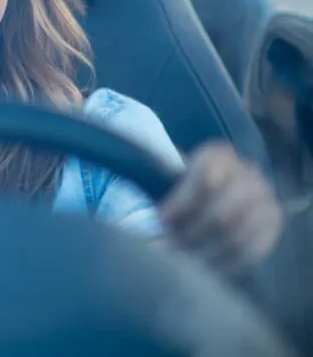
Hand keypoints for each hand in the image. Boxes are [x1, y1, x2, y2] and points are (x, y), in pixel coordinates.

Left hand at [159, 141, 283, 276]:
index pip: (206, 179)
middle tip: (168, 249)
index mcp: (218, 155)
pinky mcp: (273, 224)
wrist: (214, 194)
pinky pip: (252, 252)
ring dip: (205, 254)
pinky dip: (225, 265)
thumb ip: (156, 184)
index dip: (181, 203)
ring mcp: (265, 199)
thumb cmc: (182, 187)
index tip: (161, 221)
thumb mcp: (166, 176)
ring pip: (237, 237)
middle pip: (221, 214)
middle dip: (190, 236)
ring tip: (181, 263)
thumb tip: (153, 216)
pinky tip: (203, 270)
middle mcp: (248, 174)